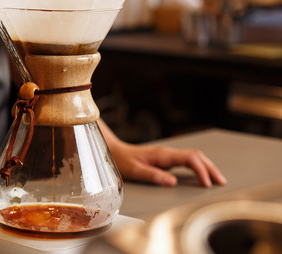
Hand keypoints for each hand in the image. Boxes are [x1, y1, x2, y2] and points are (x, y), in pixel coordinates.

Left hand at [110, 141, 227, 187]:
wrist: (113, 151)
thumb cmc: (122, 161)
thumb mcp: (134, 170)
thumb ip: (152, 175)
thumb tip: (172, 182)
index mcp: (162, 155)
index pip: (189, 159)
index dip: (201, 170)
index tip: (206, 184)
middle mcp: (167, 153)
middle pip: (196, 156)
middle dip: (210, 168)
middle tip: (221, 182)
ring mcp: (168, 155)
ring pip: (194, 157)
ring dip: (207, 167)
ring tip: (217, 180)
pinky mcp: (166, 159)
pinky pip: (188, 161)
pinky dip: (199, 167)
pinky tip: (203, 176)